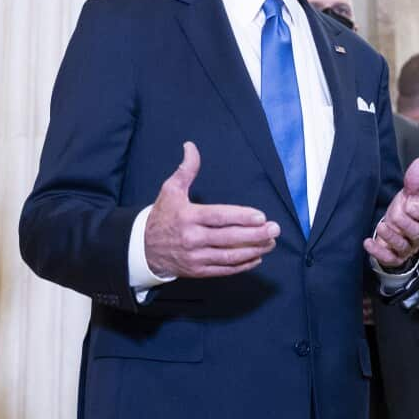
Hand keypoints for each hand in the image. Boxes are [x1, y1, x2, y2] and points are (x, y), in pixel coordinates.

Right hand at [145, 142, 279, 277]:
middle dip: (255, 234)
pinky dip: (242, 265)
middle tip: (275, 229)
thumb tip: (191, 147)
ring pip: (230, 256)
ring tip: (270, 243)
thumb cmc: (162, 216)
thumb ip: (186, 169)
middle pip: (229, 238)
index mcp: (188, 216)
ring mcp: (196, 257)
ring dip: (254, 250)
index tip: (261, 216)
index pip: (219, 217)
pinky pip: (224, 269)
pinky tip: (256, 257)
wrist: (143, 248)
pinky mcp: (198, 271)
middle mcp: (192, 238)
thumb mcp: (170, 190)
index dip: (241, 217)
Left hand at [364, 159, 418, 267]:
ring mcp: (406, 249)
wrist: (394, 234)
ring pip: (402, 246)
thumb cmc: (404, 213)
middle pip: (415, 233)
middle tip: (394, 215)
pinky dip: (377, 252)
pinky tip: (367, 242)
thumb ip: (414, 181)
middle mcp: (418, 237)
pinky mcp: (393, 258)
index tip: (411, 204)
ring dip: (391, 237)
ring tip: (381, 226)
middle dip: (405, 224)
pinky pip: (387, 258)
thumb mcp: (409, 196)